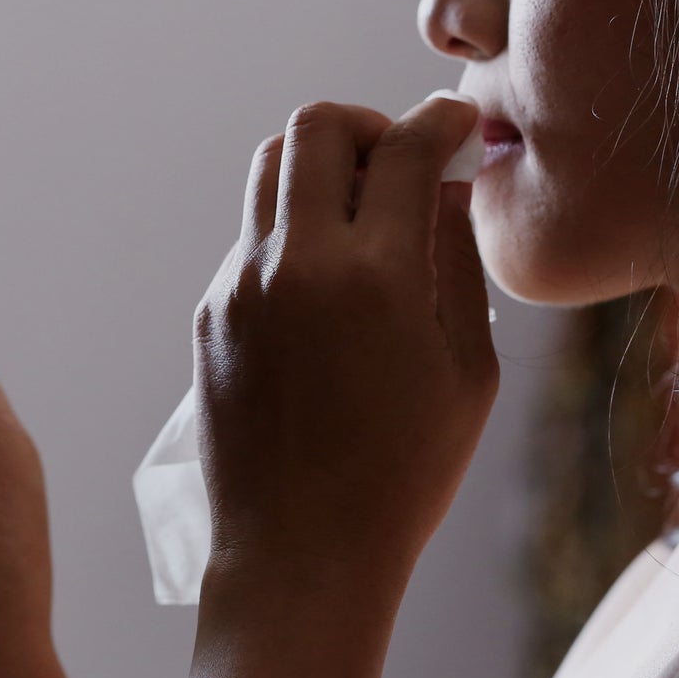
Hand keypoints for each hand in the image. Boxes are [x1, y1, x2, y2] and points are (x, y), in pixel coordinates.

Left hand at [195, 94, 497, 597]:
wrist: (301, 556)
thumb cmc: (405, 474)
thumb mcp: (468, 369)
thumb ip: (458, 262)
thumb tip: (448, 187)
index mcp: (377, 278)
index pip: (405, 146)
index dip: (441, 120)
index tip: (457, 127)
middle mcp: (297, 264)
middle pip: (317, 125)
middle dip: (368, 124)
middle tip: (401, 160)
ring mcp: (241, 285)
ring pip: (270, 165)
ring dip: (320, 164)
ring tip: (362, 211)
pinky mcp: (210, 312)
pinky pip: (252, 234)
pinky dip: (294, 230)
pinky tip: (327, 287)